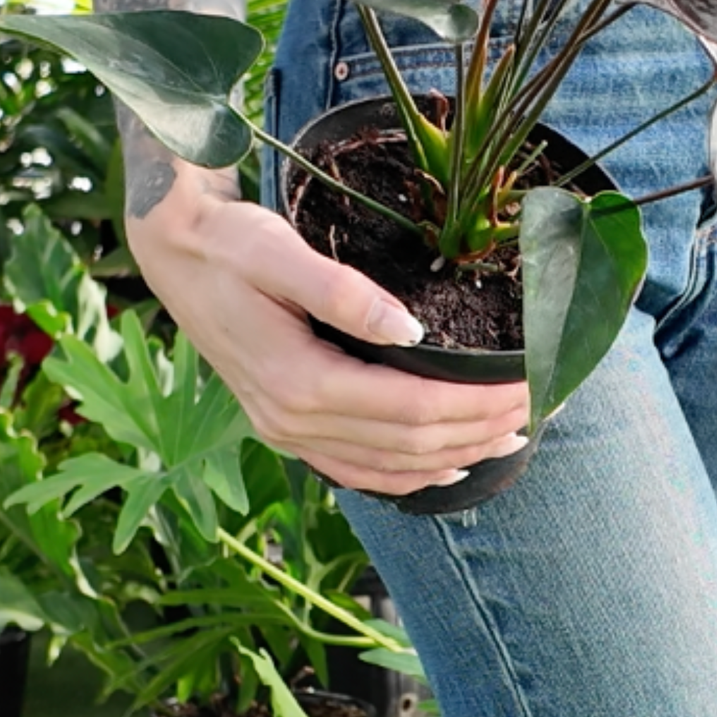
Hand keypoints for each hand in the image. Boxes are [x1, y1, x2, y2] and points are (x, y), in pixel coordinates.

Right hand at [127, 172, 531, 495]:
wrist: (174, 252)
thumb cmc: (230, 244)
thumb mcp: (279, 253)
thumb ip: (342, 294)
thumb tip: (410, 330)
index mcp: (298, 382)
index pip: (410, 409)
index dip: (476, 403)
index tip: (529, 382)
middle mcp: (291, 420)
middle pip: (409, 444)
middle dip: (481, 427)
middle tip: (541, 403)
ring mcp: (285, 431)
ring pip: (389, 464)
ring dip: (456, 453)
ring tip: (513, 434)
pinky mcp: (284, 426)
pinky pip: (357, 469)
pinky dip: (409, 473)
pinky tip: (446, 464)